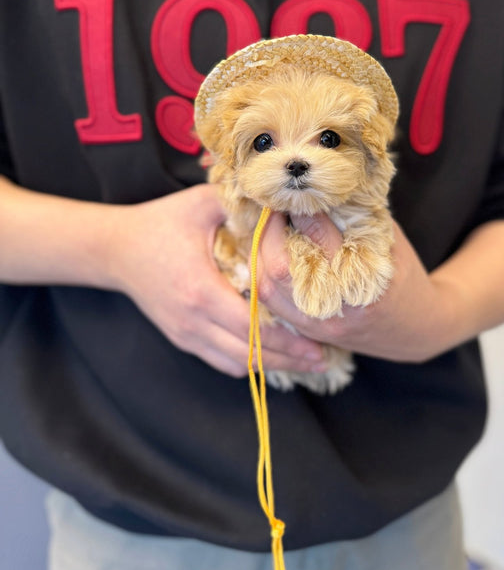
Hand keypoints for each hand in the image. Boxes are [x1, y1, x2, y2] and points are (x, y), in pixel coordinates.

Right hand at [107, 185, 325, 377]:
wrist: (116, 249)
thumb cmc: (161, 223)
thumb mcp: (202, 204)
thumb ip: (243, 204)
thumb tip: (285, 204)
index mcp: (201, 289)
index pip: (253, 327)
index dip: (288, 340)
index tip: (318, 343)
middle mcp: (193, 320)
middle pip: (250, 354)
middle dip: (289, 359)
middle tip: (322, 358)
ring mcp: (186, 333)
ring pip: (237, 364)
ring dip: (271, 365)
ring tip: (304, 360)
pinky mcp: (182, 338)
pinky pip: (221, 361)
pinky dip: (248, 361)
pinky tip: (271, 355)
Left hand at [256, 211, 448, 362]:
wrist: (416, 328)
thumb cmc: (405, 275)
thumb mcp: (389, 238)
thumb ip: (354, 217)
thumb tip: (317, 188)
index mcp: (364, 278)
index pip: (318, 237)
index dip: (299, 210)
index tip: (293, 192)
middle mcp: (336, 307)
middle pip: (278, 267)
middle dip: (268, 230)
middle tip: (273, 206)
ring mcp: (318, 324)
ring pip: (265, 288)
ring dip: (259, 252)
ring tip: (267, 226)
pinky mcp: (307, 331)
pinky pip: (269, 302)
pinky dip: (262, 274)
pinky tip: (267, 253)